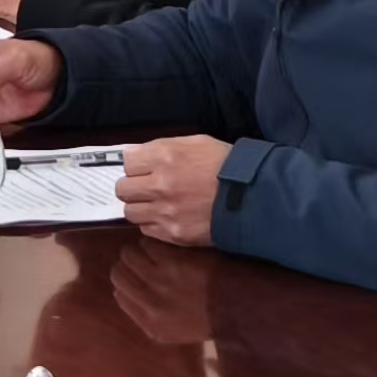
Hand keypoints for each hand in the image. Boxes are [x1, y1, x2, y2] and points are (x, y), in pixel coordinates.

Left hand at [113, 134, 231, 243]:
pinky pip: (146, 229)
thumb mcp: (196, 143)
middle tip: (146, 186)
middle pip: (122, 189)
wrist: (253, 197)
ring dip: (140, 206)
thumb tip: (134, 155)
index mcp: (165, 157)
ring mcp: (166, 212)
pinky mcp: (174, 233)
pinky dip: (153, 222)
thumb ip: (162, 147)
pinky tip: (168, 216)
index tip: (144, 168)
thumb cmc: (226, 165)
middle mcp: (160, 185)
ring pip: (130, 212)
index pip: (127, 162)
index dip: (136, 165)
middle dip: (132, 186)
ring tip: (156, 203)